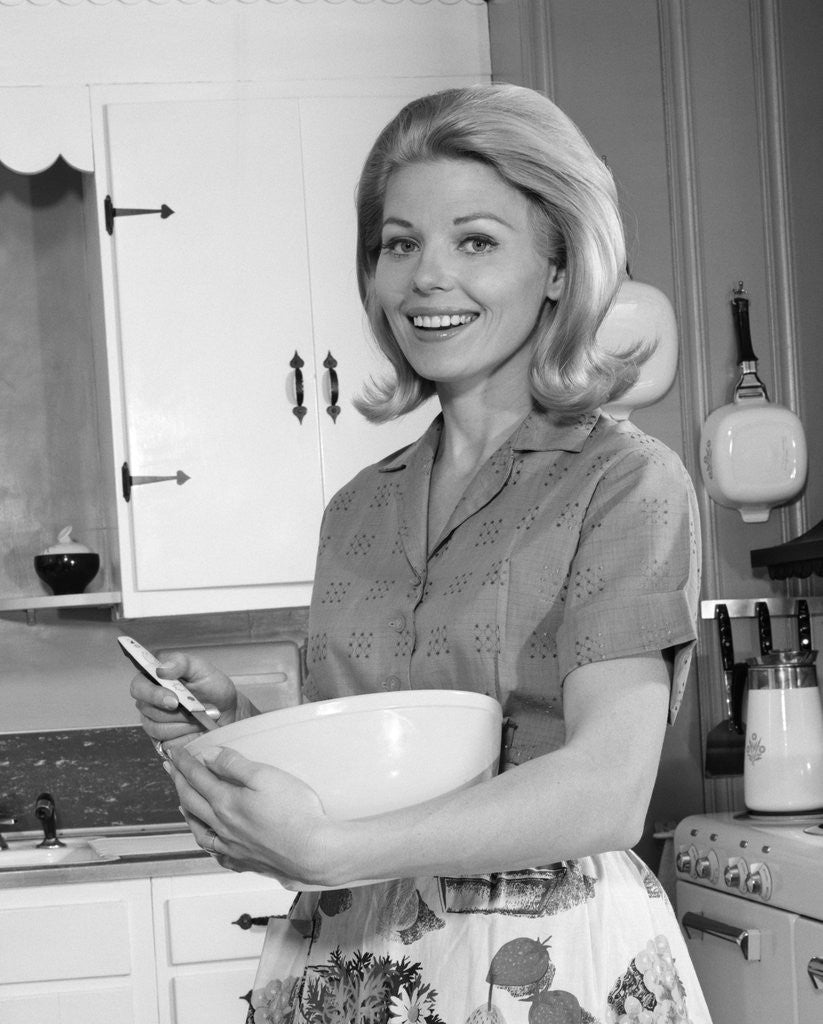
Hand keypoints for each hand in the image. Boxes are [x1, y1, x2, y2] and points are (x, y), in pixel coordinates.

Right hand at [130, 652, 254, 752]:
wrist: (227, 710)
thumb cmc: (212, 687)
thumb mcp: (201, 668)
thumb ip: (181, 663)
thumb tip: (161, 668)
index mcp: (153, 679)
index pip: (138, 687)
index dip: (152, 694)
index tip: (174, 700)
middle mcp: (149, 701)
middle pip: (148, 710)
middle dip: (176, 711)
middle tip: (197, 709)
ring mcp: (154, 721)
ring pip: (158, 727)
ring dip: (184, 723)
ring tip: (201, 716)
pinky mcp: (162, 740)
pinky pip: (167, 742)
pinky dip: (187, 734)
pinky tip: (198, 727)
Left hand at [164, 745, 333, 886]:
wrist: (313, 853)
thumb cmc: (295, 814)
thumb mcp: (266, 776)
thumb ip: (234, 765)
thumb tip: (209, 755)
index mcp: (226, 802)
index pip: (197, 777)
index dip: (184, 762)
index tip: (174, 752)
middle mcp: (223, 826)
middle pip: (192, 801)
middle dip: (178, 781)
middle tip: (170, 769)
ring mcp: (232, 847)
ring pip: (199, 829)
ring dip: (187, 812)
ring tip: (182, 803)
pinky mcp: (245, 861)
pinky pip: (217, 853)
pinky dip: (208, 843)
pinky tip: (212, 841)